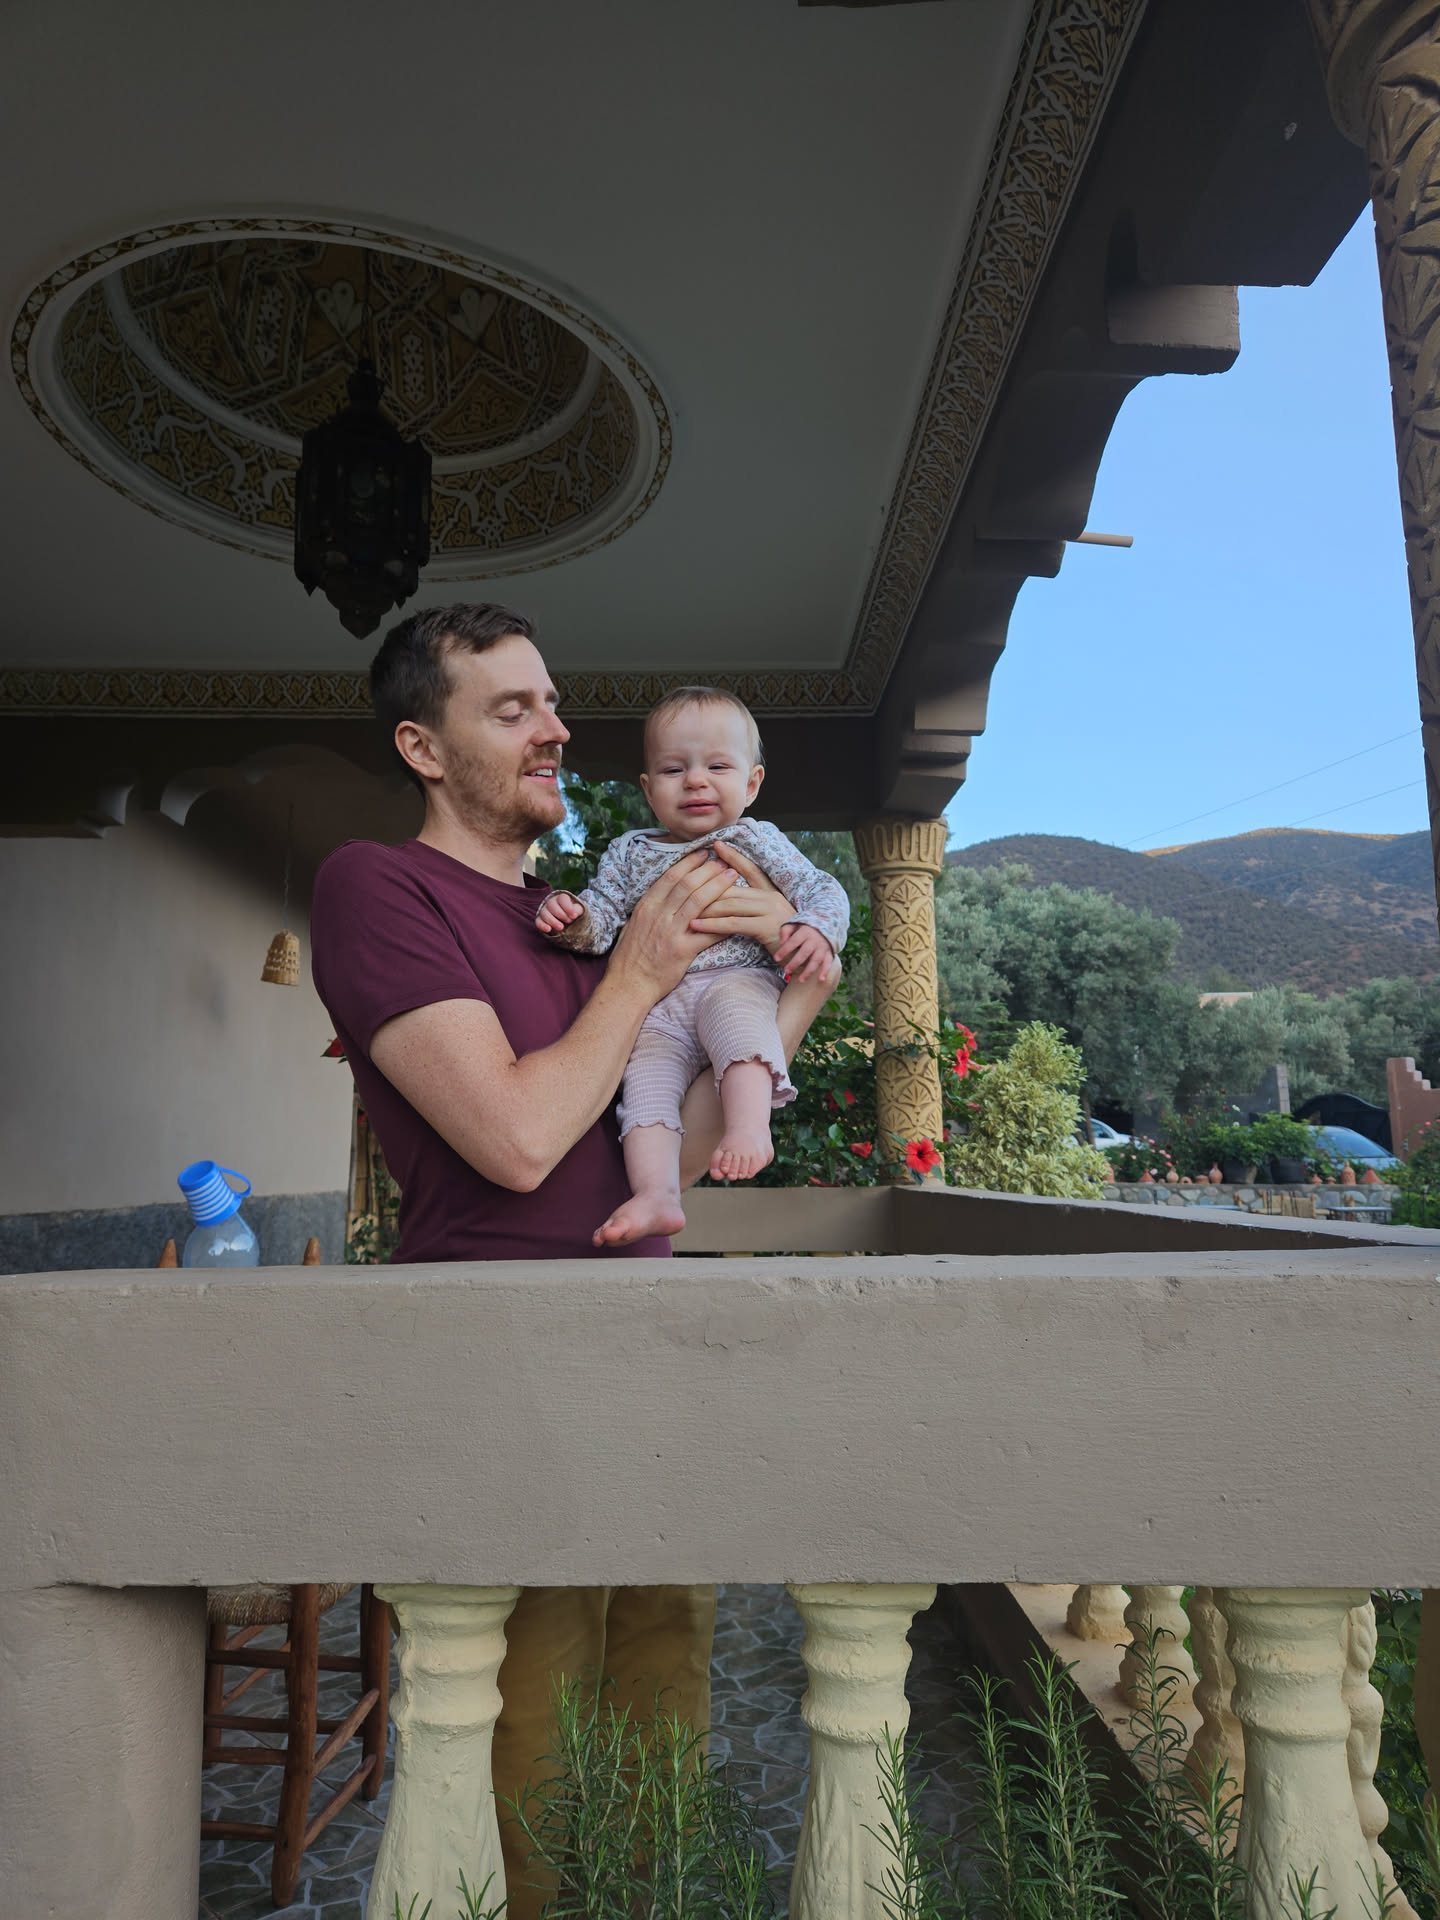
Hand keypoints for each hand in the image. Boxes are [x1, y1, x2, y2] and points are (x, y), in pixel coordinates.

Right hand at [535, 890, 584, 933]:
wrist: (566, 922)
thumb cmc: (572, 914)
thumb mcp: (578, 911)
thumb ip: (577, 910)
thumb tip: (574, 914)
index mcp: (561, 898)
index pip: (562, 898)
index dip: (568, 907)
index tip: (574, 916)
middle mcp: (551, 903)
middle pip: (552, 905)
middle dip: (561, 914)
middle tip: (569, 921)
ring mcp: (544, 911)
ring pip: (544, 913)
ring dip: (552, 921)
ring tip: (561, 928)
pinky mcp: (540, 920)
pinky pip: (538, 921)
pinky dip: (542, 925)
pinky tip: (548, 929)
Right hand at [611, 848, 741, 996]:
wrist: (628, 984)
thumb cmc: (630, 956)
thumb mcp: (634, 924)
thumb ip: (650, 908)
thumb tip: (664, 892)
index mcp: (647, 906)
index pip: (671, 876)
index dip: (690, 862)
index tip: (704, 853)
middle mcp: (658, 915)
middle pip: (688, 884)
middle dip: (709, 869)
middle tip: (724, 861)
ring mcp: (671, 932)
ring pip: (699, 902)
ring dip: (718, 886)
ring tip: (732, 876)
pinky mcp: (682, 950)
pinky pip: (708, 933)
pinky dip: (724, 922)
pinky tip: (736, 914)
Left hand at [687, 841, 796, 954]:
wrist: (804, 958)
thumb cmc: (783, 940)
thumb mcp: (768, 918)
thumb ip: (753, 906)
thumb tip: (728, 898)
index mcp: (770, 892)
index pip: (750, 869)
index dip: (733, 856)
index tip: (716, 845)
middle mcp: (770, 897)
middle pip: (731, 887)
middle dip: (705, 886)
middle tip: (682, 886)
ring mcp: (770, 911)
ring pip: (730, 904)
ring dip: (704, 906)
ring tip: (683, 908)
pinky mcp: (767, 928)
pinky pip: (733, 923)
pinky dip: (712, 924)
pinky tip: (696, 925)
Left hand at [774, 921, 833, 982]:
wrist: (827, 923)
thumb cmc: (805, 927)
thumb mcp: (794, 924)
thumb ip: (785, 931)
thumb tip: (782, 943)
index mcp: (805, 932)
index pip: (793, 942)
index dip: (784, 950)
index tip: (776, 958)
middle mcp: (814, 940)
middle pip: (804, 953)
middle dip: (795, 963)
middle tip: (786, 970)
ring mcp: (822, 947)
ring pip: (816, 960)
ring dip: (808, 971)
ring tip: (800, 980)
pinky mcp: (829, 953)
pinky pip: (828, 963)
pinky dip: (825, 971)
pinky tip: (820, 979)